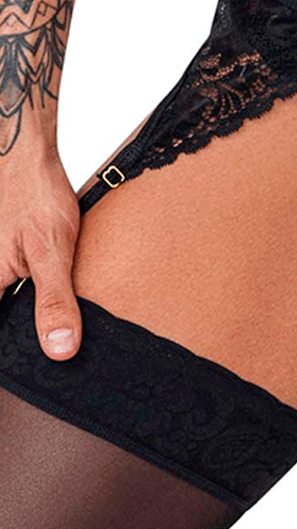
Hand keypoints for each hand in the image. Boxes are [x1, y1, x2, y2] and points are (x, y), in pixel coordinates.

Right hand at [0, 147, 81, 358]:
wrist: (25, 157)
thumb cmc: (37, 196)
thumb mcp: (53, 253)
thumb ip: (54, 302)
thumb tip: (59, 350)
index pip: (2, 341)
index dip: (16, 360)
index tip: (35, 372)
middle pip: (5, 319)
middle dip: (23, 337)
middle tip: (55, 352)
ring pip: (7, 302)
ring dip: (23, 315)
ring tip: (56, 330)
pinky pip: (7, 287)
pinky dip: (21, 297)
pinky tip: (41, 298)